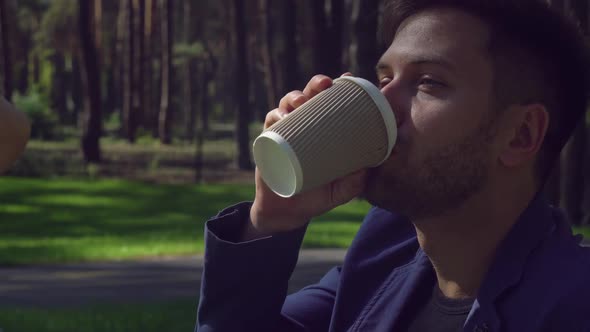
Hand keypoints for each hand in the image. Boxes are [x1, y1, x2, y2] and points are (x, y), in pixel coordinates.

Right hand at [244, 74, 366, 239]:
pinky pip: (270, 123)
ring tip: (302, 102)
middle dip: (316, 84)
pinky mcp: (268, 143)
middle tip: (325, 85)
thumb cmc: (317, 195)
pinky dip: (275, 116)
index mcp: (322, 130)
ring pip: (287, 105)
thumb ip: (355, 182)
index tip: (348, 77)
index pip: (330, 102)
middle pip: (309, 96)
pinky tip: (282, 116)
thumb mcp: (341, 190)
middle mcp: (303, 126)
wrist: (288, 212)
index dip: (339, 86)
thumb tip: (369, 166)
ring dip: (294, 97)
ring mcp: (285, 132)